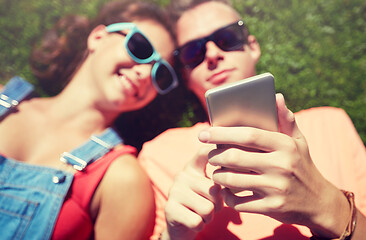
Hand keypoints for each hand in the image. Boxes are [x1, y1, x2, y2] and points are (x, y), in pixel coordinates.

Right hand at [163, 146, 222, 239]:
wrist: (182, 226)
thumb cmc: (203, 204)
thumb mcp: (212, 188)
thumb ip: (222, 178)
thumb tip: (239, 171)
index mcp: (193, 167)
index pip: (205, 153)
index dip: (219, 152)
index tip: (229, 154)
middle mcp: (182, 175)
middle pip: (214, 190)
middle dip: (218, 204)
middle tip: (210, 206)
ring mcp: (174, 191)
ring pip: (207, 208)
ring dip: (209, 217)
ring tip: (202, 214)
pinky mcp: (170, 209)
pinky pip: (197, 221)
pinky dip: (200, 226)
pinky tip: (194, 222)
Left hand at [198, 93, 350, 237]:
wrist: (319, 203)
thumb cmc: (302, 166)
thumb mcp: (298, 141)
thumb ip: (285, 119)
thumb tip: (276, 96)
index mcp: (285, 145)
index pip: (248, 135)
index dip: (222, 133)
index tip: (204, 133)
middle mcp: (282, 166)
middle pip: (234, 157)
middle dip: (215, 156)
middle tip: (210, 155)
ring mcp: (276, 188)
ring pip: (232, 181)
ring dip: (218, 176)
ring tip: (217, 172)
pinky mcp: (271, 208)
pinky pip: (238, 202)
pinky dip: (227, 197)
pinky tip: (227, 191)